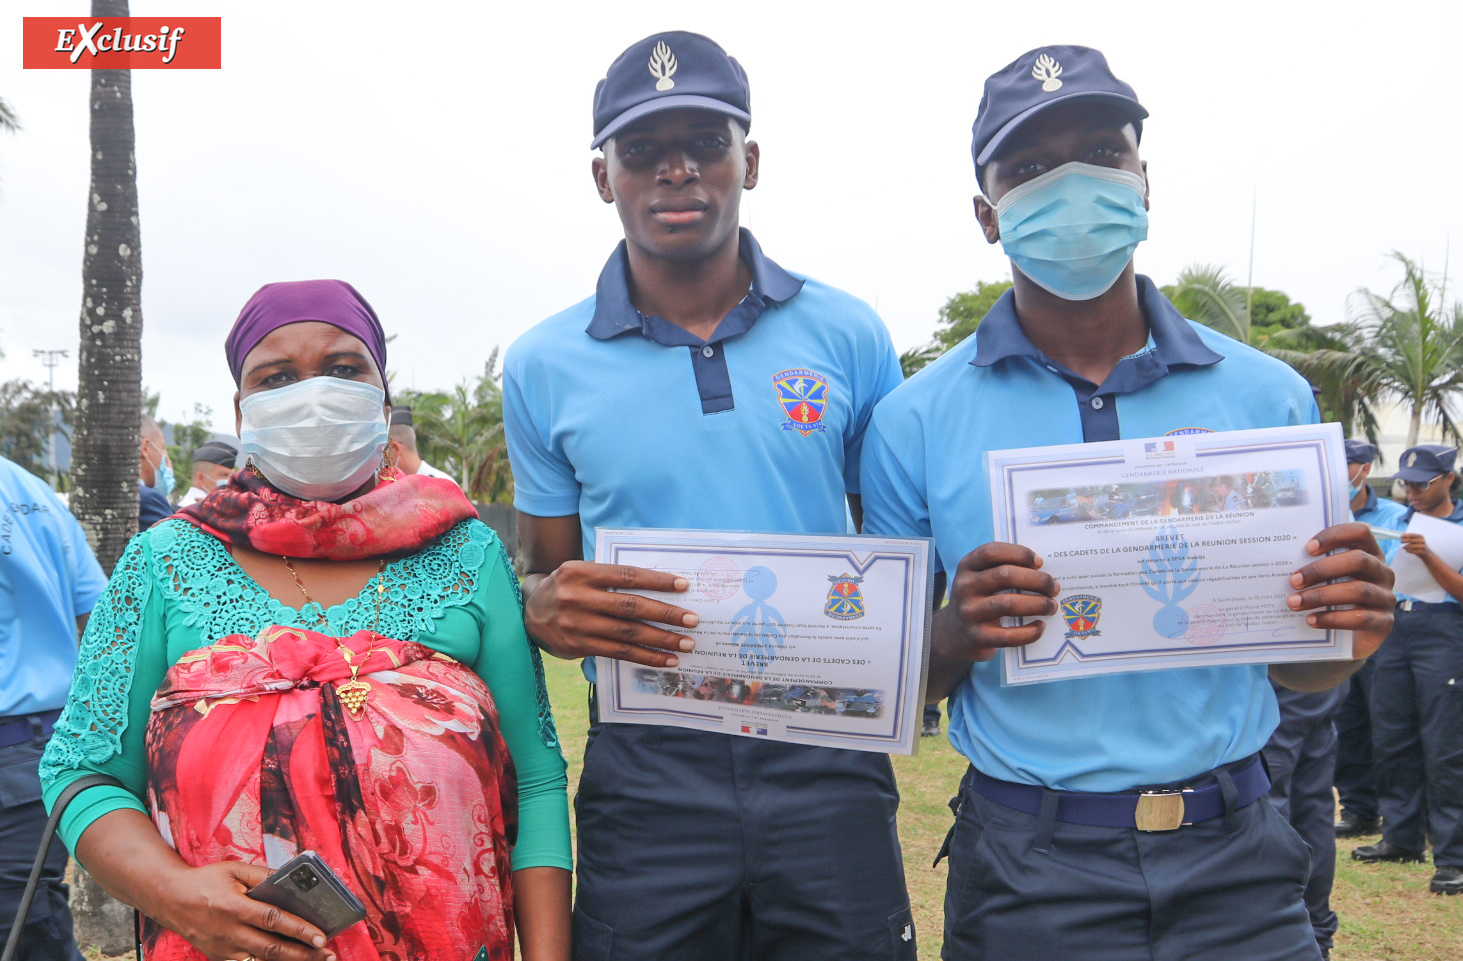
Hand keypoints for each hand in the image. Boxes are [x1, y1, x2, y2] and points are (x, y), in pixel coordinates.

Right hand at [150, 861, 334, 960]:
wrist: (169, 899)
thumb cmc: (205, 881)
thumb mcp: (234, 869)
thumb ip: (263, 874)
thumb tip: (292, 880)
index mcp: (235, 907)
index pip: (274, 920)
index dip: (299, 930)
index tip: (321, 937)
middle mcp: (229, 932)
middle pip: (272, 948)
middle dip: (303, 954)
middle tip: (327, 955)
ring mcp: (223, 949)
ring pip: (261, 960)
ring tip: (315, 960)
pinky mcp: (219, 957)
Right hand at [525, 561, 699, 666]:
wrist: (527, 612)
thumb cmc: (566, 588)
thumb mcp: (580, 573)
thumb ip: (610, 577)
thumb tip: (657, 587)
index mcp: (581, 572)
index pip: (626, 576)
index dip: (656, 581)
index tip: (682, 585)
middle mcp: (577, 597)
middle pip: (630, 607)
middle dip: (665, 614)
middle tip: (691, 620)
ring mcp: (576, 624)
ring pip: (627, 634)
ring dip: (661, 640)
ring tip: (685, 644)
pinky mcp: (577, 646)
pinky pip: (618, 653)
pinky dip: (645, 656)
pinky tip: (665, 659)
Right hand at [933, 543, 1059, 663]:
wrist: (953, 633)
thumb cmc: (978, 599)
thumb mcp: (979, 578)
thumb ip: (1002, 569)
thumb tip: (1042, 571)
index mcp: (967, 567)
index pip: (992, 552)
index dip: (1019, 553)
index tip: (1039, 562)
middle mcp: (965, 587)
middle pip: (1005, 576)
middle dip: (1037, 580)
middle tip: (1054, 587)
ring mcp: (969, 613)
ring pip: (1009, 604)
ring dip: (1038, 604)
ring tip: (1052, 606)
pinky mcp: (977, 637)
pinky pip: (1009, 635)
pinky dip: (1029, 632)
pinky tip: (1040, 627)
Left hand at [1286, 522, 1395, 660]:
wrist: (1350, 637)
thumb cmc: (1333, 599)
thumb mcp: (1327, 580)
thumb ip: (1315, 566)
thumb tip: (1281, 562)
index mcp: (1369, 553)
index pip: (1360, 532)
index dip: (1335, 536)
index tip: (1307, 548)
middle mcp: (1382, 572)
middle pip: (1358, 561)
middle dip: (1322, 569)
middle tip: (1293, 580)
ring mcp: (1386, 597)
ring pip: (1358, 590)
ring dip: (1321, 596)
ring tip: (1294, 602)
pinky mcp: (1384, 622)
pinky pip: (1360, 618)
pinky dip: (1332, 618)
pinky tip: (1311, 620)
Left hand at [1400, 532, 1430, 556]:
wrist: (1426, 552)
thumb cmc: (1418, 545)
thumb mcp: (1415, 540)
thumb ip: (1410, 536)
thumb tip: (1403, 533)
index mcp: (1420, 536)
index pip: (1412, 535)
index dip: (1406, 535)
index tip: (1401, 536)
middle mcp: (1422, 540)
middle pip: (1412, 540)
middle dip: (1405, 540)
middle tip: (1401, 542)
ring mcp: (1423, 546)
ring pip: (1412, 545)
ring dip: (1406, 546)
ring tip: (1403, 547)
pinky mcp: (1422, 551)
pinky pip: (1414, 551)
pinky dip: (1409, 550)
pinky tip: (1407, 550)